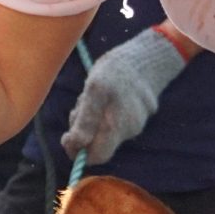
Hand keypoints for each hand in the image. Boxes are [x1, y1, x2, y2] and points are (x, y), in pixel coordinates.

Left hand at [62, 26, 188, 165]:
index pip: (97, 157)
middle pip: (97, 144)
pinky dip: (100, 113)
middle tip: (78, 108)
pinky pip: (111, 121)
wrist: (147, 56)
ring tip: (90, 96)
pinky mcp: (136, 115)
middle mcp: (129, 130)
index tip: (67, 136)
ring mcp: (135, 123)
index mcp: (118, 127)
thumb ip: (86, 120)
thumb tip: (76, 145)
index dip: (79, 152)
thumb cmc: (117, 71)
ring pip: (102, 131)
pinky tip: (102, 95)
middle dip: (82, 130)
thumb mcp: (94, 90)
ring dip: (89, 119)